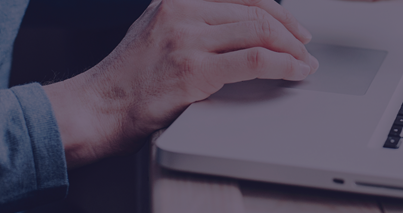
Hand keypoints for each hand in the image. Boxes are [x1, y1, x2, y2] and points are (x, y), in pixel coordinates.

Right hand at [44, 0, 317, 167]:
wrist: (97, 107)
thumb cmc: (128, 79)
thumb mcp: (156, 32)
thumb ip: (193, 23)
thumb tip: (240, 28)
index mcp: (175, 0)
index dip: (276, 12)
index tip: (294, 27)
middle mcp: (182, 12)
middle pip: (256, 12)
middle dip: (290, 31)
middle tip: (305, 47)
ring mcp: (188, 40)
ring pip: (260, 32)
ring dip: (292, 49)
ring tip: (304, 62)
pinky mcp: (195, 70)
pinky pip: (255, 61)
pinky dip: (284, 65)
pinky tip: (295, 72)